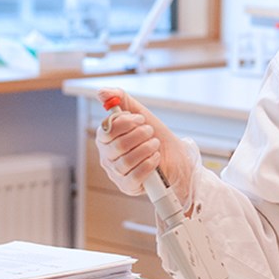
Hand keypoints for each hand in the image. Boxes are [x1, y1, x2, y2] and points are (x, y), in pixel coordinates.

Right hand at [95, 88, 194, 204]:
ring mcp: (116, 173)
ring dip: (147, 149)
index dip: (126, 123)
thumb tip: (101, 92)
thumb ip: (120, 100)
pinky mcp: (128, 186)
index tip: (141, 119)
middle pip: (118, 145)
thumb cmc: (156, 137)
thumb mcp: (140, 113)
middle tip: (150, 133)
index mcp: (106, 139)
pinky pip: (134, 176)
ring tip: (155, 145)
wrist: (177, 158)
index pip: (106, 130)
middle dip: (140, 135)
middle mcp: (107, 157)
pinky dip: (148, 164)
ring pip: (126, 161)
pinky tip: (155, 159)